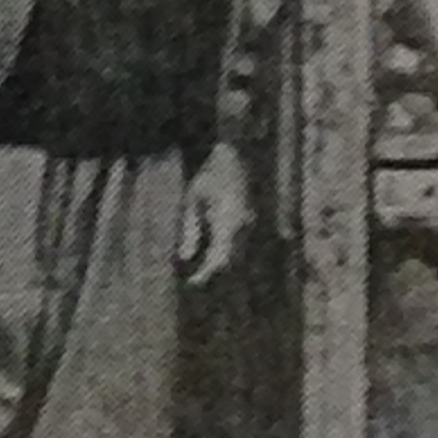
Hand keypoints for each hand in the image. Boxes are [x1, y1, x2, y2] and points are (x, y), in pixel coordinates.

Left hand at [177, 140, 252, 284]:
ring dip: (219, 264)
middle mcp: (244, 225)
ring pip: (237, 255)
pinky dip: (225, 253)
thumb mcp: (193, 198)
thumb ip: (190, 228)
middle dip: (212, 272)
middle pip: (231, 261)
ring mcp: (251, 223)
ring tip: (200, 270)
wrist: (236, 154)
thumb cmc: (209, 173)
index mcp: (229, 220)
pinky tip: (211, 255)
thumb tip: (185, 258)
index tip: (192, 283)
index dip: (206, 274)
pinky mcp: (251, 222)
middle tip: (192, 281)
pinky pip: (240, 244)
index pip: (220, 258)